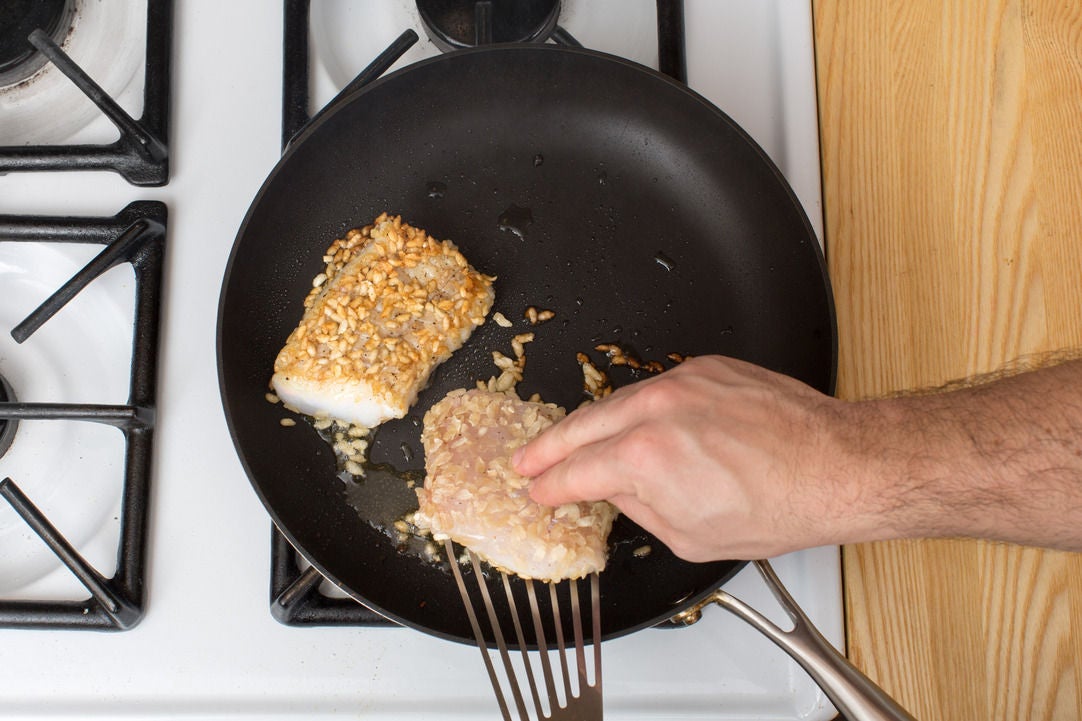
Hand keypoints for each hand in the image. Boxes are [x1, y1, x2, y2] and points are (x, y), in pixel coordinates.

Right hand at [515, 355, 868, 560]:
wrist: (836, 467)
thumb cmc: (776, 507)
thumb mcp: (690, 536)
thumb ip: (638, 509)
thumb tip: (616, 492)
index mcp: (644, 458)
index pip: (576, 472)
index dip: (550, 486)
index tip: (538, 491)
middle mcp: (656, 410)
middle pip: (581, 426)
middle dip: (548, 446)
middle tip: (527, 460)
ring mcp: (682, 382)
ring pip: (618, 401)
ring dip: (592, 423)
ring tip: (575, 441)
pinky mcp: (707, 368)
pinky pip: (658, 387)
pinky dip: (640, 406)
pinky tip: (634, 422)